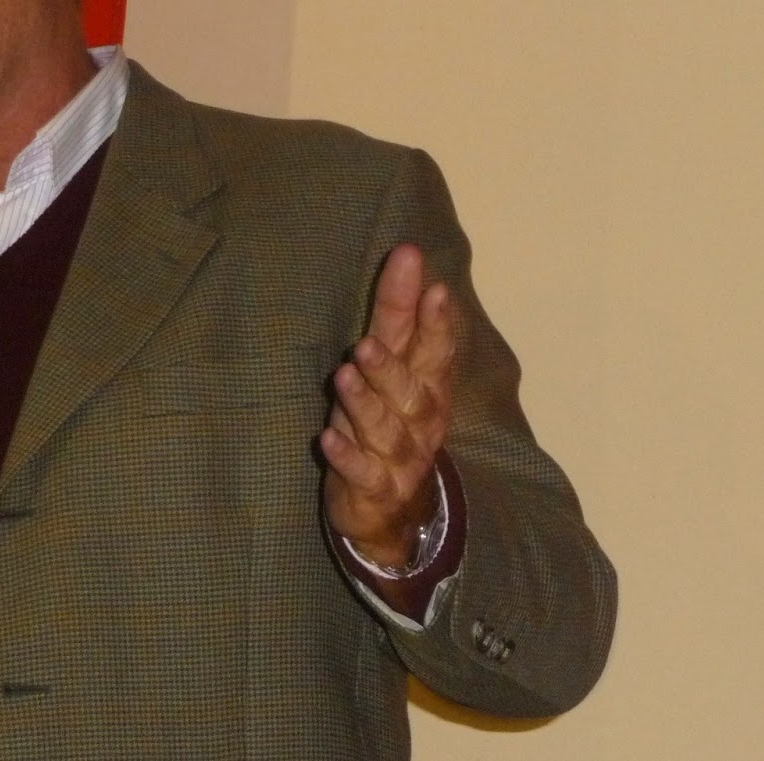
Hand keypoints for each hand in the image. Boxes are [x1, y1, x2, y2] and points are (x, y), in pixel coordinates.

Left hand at [321, 243, 453, 568]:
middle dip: (391, 368)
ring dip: (364, 405)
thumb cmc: (388, 419)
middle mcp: (421, 422)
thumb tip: (406, 254)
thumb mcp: (391, 367)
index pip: (435, 352)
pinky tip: (327, 438)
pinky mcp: (375, 489)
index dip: (436, 323)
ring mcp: (399, 459)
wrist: (392, 510)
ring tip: (343, 376)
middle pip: (413, 394)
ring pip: (387, 431)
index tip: (434, 289)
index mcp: (428, 388)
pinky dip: (346, 456)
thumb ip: (397, 314)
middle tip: (366, 344)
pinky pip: (363, 474)